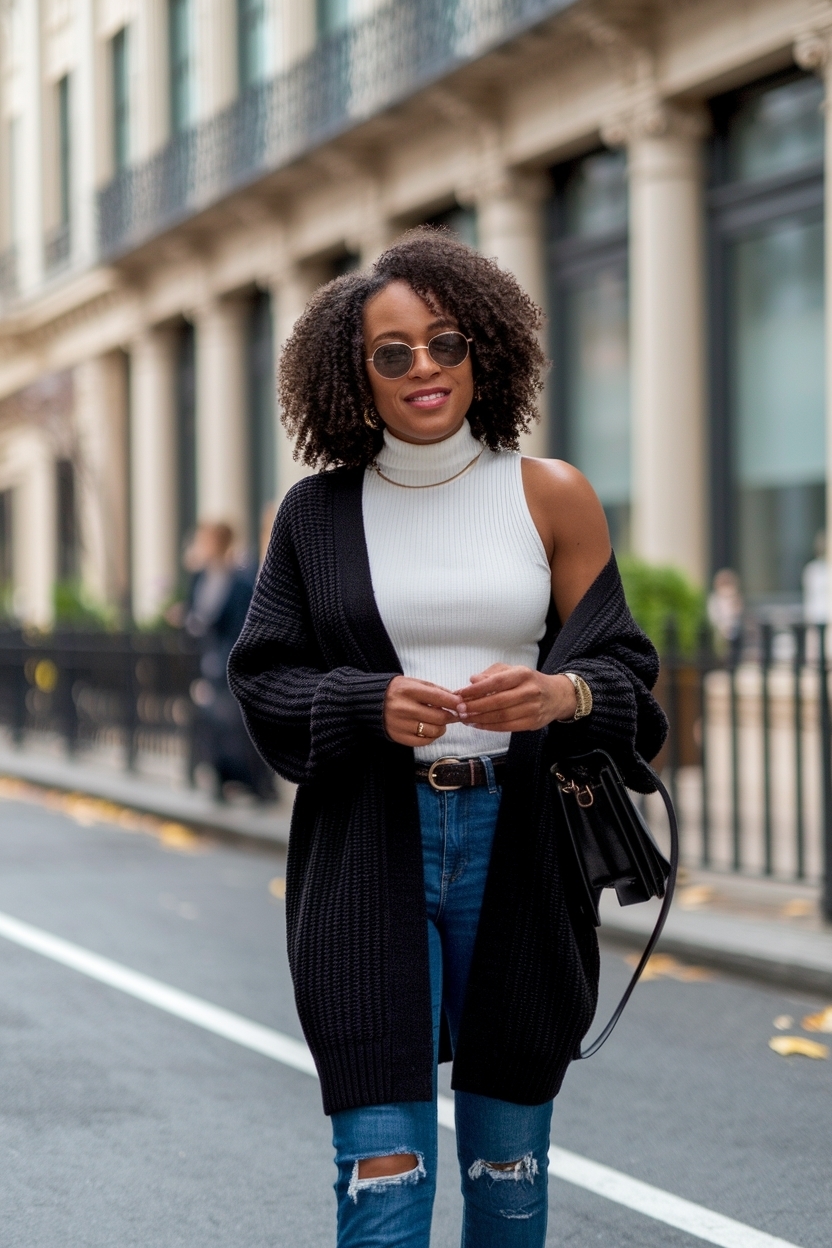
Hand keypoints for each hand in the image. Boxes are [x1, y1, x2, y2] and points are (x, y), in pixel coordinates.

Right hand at [383, 677, 463, 746]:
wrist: (369, 702)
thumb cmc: (397, 691)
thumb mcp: (414, 683)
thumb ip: (435, 690)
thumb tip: (456, 700)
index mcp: (409, 690)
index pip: (439, 698)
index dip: (454, 703)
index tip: (462, 705)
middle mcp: (404, 708)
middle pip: (440, 717)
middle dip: (451, 716)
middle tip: (453, 715)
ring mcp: (401, 724)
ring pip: (434, 731)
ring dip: (441, 728)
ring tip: (438, 722)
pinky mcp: (399, 737)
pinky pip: (424, 741)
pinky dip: (431, 737)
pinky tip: (429, 730)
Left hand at [456, 664, 576, 732]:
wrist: (556, 695)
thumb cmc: (528, 681)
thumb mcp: (512, 670)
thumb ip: (491, 674)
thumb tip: (472, 680)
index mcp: (523, 674)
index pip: (497, 682)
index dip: (477, 689)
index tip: (461, 693)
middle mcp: (529, 691)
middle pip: (498, 701)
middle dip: (475, 707)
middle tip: (459, 709)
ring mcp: (532, 708)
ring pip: (502, 716)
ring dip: (480, 719)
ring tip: (465, 718)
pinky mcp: (532, 722)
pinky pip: (507, 727)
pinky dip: (490, 727)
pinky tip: (477, 724)